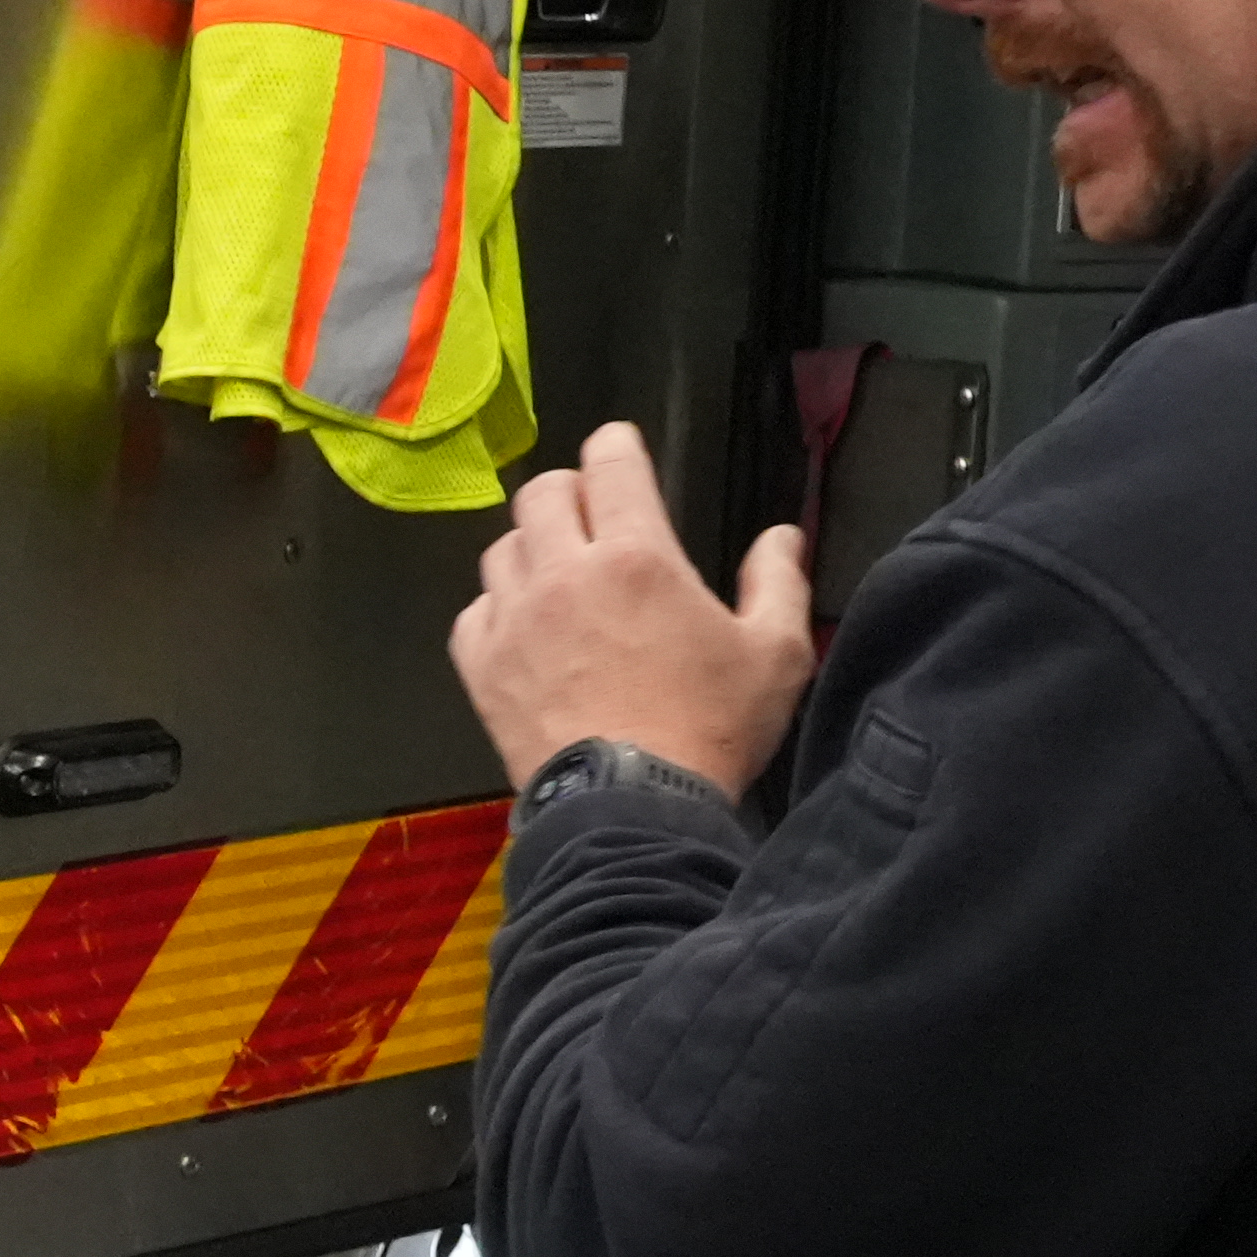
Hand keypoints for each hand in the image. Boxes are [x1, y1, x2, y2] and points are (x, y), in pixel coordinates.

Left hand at [455, 419, 814, 792]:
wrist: (633, 810)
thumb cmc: (710, 730)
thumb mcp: (776, 654)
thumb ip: (779, 583)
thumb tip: (783, 537)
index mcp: (636, 556)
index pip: (610, 465)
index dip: (615, 446)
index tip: (619, 450)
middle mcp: (563, 574)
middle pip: (540, 493)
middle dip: (567, 492)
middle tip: (590, 515)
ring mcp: (514, 620)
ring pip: (501, 549)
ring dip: (530, 549)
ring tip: (558, 576)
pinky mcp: (482, 668)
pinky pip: (473, 612)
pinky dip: (495, 609)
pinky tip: (524, 629)